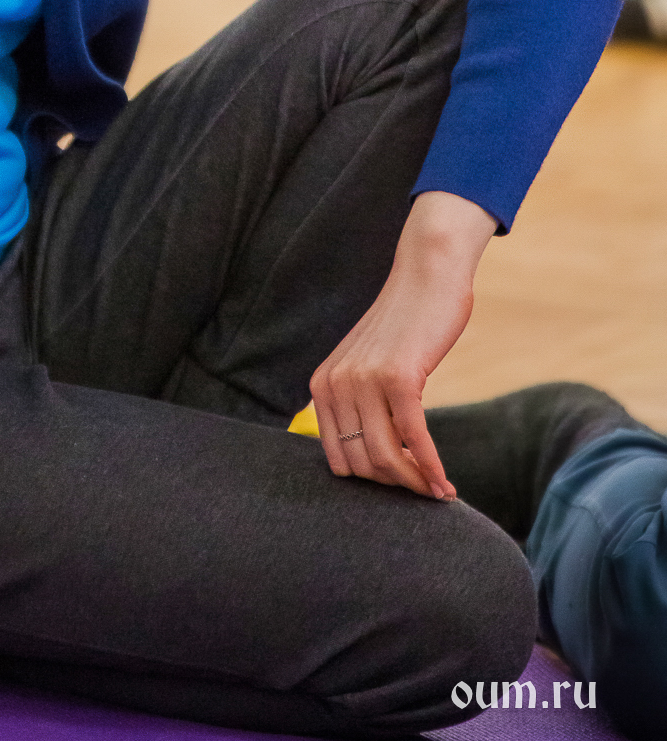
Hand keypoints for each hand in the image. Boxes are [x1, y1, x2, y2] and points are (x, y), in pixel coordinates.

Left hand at [309, 191, 496, 498]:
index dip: (371, 481)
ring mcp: (364, 380)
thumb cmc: (405, 326)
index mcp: (322, 386)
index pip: (338, 459)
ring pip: (386, 457)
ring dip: (415, 483)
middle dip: (395, 485)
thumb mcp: (368, 366)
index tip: (400, 487)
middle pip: (362, 464)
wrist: (427, 275)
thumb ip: (360, 405)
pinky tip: (445, 485)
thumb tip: (376, 465)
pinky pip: (414, 439)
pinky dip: (432, 468)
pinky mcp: (398, 376)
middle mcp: (335, 384)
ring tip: (438, 492)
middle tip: (424, 490)